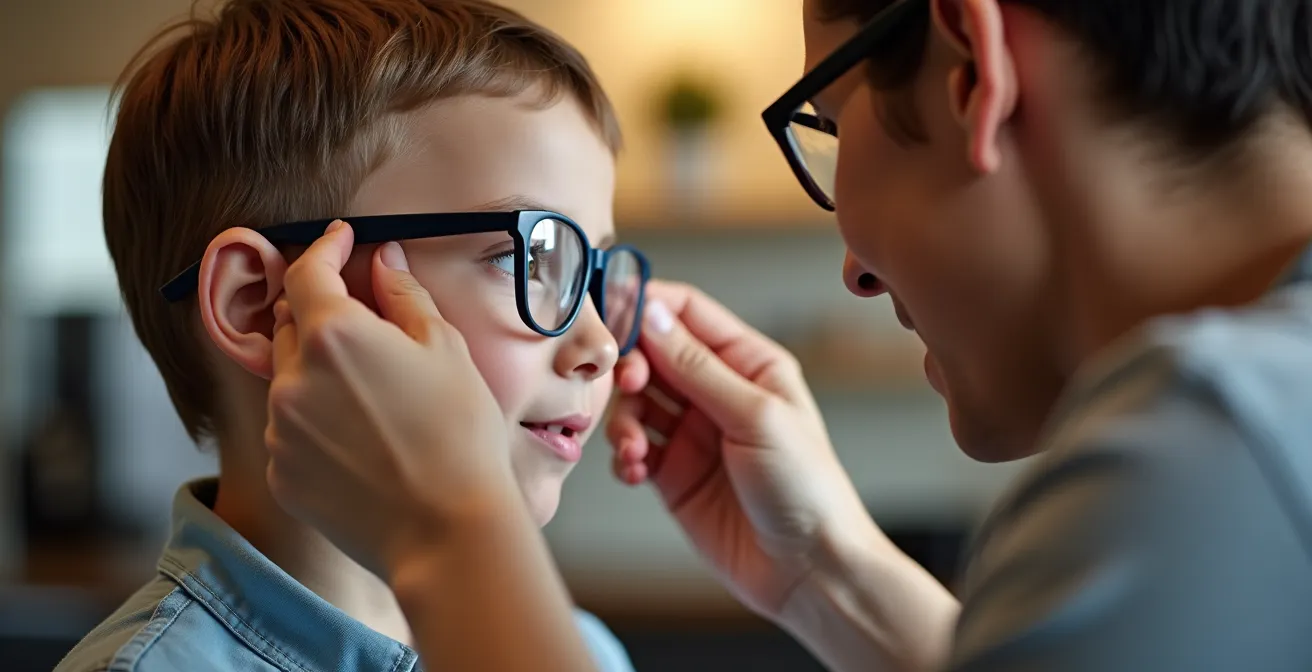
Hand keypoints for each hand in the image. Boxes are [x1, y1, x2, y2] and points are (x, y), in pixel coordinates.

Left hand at [263, 220, 518, 577]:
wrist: (447, 530)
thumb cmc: (459, 435)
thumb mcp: (445, 350)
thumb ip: (404, 298)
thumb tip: (382, 262)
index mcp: (333, 335)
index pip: (307, 272)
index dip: (324, 248)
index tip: (341, 240)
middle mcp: (291, 379)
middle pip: (291, 325)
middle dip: (322, 315)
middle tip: (367, 326)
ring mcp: (280, 431)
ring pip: (289, 381)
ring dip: (318, 373)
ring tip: (374, 398)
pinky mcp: (281, 474)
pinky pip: (289, 431)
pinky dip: (315, 422)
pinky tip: (362, 440)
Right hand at [607, 281, 885, 619]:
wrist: (809, 570)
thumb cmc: (805, 488)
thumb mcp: (754, 415)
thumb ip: (697, 365)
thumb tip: (651, 314)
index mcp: (749, 363)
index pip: (687, 313)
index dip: (646, 307)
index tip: (612, 313)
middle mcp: (718, 392)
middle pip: (652, 354)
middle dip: (630, 367)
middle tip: (627, 386)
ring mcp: (694, 433)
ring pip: (635, 403)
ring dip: (624, 420)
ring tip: (634, 449)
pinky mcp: (674, 474)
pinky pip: (632, 449)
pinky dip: (624, 455)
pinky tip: (635, 471)